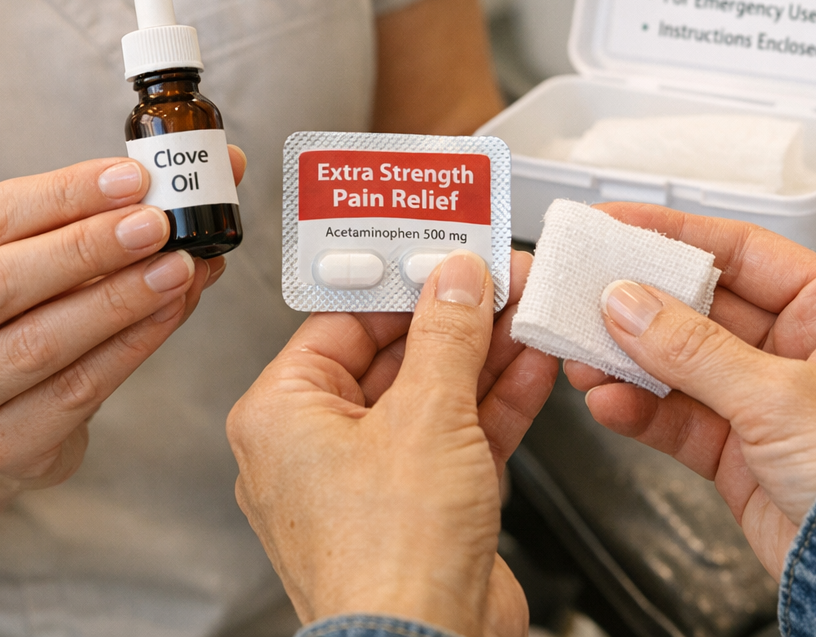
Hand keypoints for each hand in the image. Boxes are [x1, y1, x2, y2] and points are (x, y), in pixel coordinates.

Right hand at [0, 147, 245, 551]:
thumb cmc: (31, 315)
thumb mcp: (56, 256)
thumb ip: (124, 211)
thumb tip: (225, 166)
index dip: (63, 193)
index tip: (134, 177)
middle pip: (2, 282)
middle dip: (87, 247)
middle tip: (157, 223)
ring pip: (39, 343)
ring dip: (120, 300)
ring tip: (181, 268)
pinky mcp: (3, 444)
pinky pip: (76, 391)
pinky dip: (132, 345)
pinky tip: (173, 311)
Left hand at [227, 249, 557, 636]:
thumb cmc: (390, 564)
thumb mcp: (427, 415)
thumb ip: (446, 334)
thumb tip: (455, 279)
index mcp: (283, 414)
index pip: (343, 318)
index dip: (401, 280)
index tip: (444, 252)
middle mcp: (316, 445)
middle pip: (394, 353)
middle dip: (456, 318)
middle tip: (498, 280)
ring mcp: (370, 477)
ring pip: (432, 393)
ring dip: (484, 354)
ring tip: (526, 311)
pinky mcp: (419, 503)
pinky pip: (455, 434)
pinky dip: (494, 401)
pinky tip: (532, 364)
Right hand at [564, 204, 815, 579]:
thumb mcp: (784, 395)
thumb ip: (693, 348)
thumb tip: (627, 303)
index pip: (741, 251)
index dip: (673, 235)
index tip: (615, 223)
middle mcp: (803, 349)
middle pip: (701, 306)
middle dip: (639, 302)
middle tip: (584, 288)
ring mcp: (769, 402)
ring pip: (681, 364)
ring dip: (628, 359)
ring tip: (581, 350)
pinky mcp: (742, 453)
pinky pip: (678, 418)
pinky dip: (640, 410)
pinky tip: (608, 401)